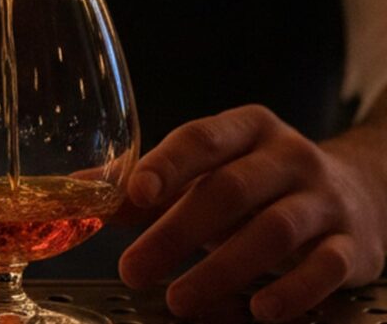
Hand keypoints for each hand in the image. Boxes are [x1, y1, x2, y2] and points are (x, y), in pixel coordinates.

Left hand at [119, 104, 386, 321]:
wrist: (360, 192)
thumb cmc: (261, 184)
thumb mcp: (209, 172)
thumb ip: (148, 186)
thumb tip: (78, 192)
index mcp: (247, 129)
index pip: (203, 138)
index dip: (168, 163)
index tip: (135, 193)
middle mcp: (288, 157)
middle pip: (230, 189)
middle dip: (177, 232)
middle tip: (133, 269)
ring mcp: (324, 200)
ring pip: (275, 230)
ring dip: (222, 268)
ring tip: (179, 300)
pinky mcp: (354, 244)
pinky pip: (327, 267)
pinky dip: (293, 290)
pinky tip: (259, 310)